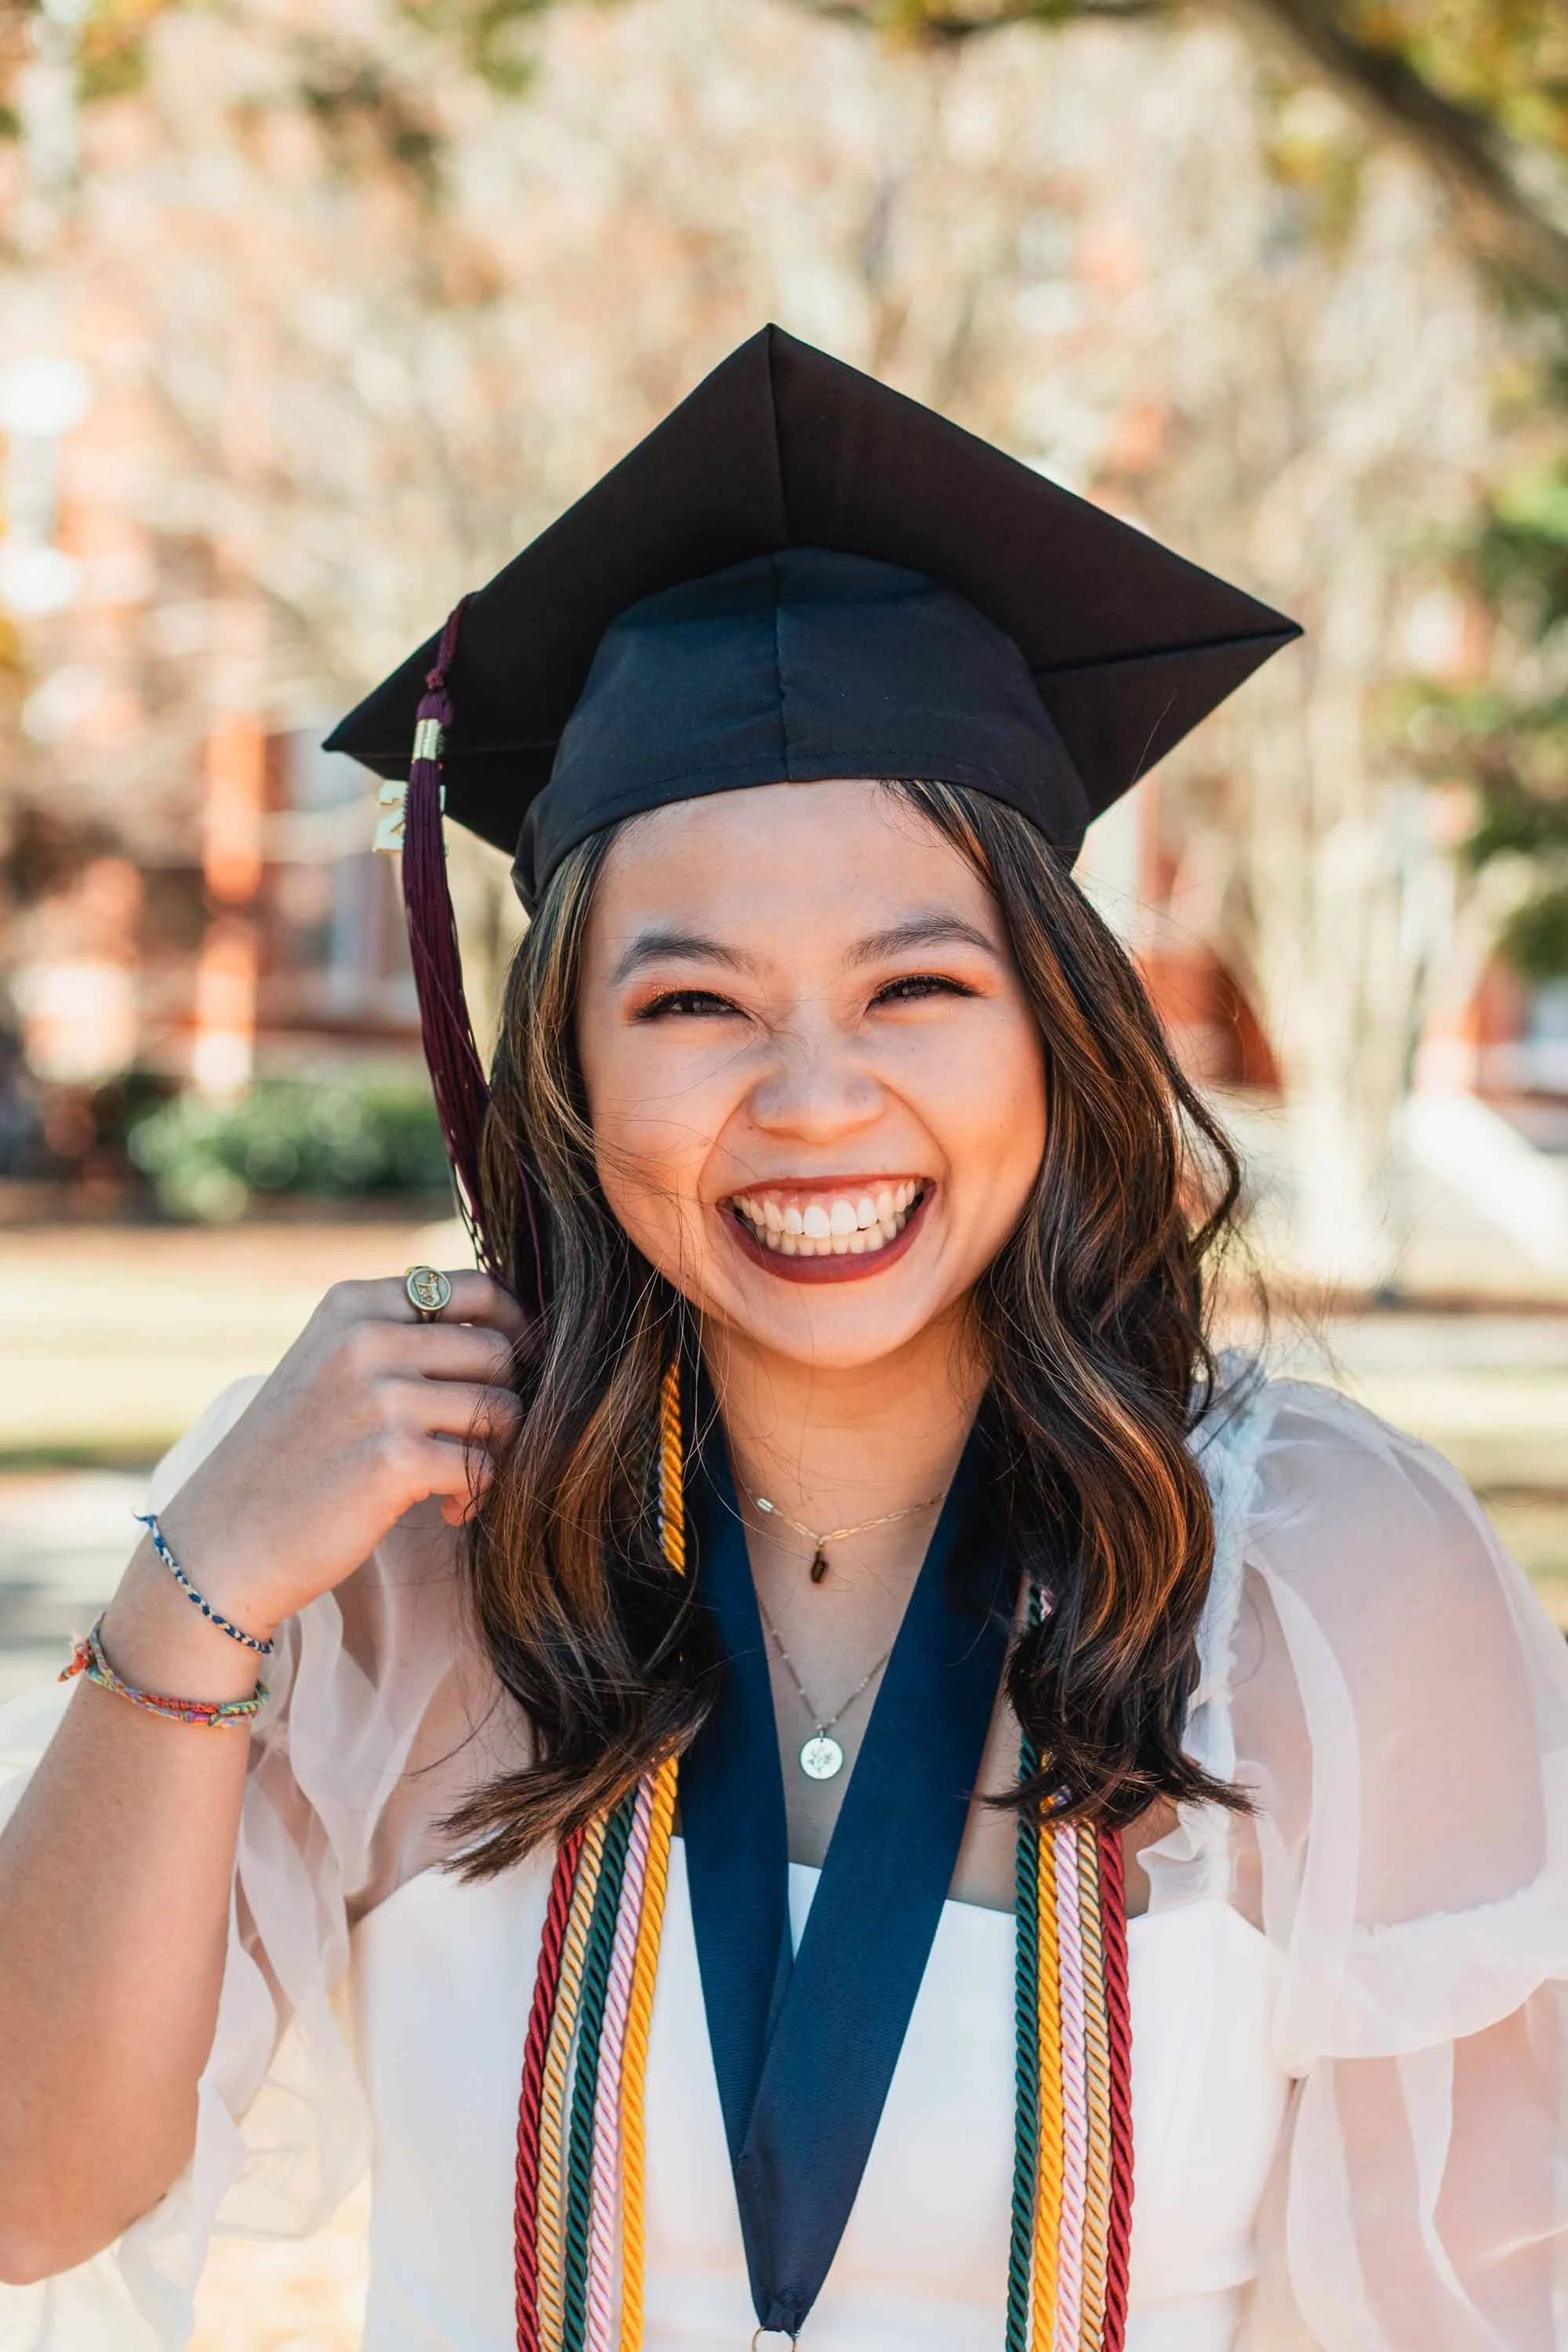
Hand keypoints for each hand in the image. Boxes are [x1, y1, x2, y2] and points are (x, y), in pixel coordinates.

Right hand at [149, 1271, 527, 1634]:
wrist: (222, 1542)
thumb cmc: (289, 1459)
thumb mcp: (328, 1365)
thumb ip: (398, 1336)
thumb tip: (508, 1329)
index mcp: (353, 1305)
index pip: (475, 1288)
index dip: (512, 1327)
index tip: (513, 1368)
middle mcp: (367, 1339)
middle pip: (497, 1351)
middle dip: (502, 1401)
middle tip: (476, 1443)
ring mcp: (381, 1397)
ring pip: (502, 1408)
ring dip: (496, 1452)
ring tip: (458, 1481)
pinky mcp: (395, 1460)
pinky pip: (485, 1467)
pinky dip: (477, 1496)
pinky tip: (446, 1511)